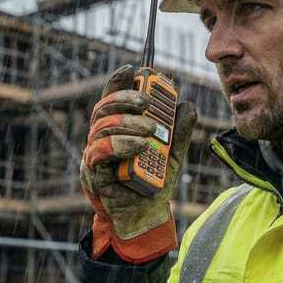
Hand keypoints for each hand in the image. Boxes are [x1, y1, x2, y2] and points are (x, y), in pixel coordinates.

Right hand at [80, 65, 196, 260]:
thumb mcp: (173, 153)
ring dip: (129, 124)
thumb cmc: (154, 181)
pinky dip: (122, 145)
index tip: (133, 69)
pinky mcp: (95, 174)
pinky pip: (100, 153)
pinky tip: (141, 146)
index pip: (112, 100)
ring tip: (153, 130)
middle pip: (103, 109)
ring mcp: (95, 155)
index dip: (118, 82)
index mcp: (117, 129)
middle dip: (124, 99)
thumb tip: (188, 105)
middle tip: (147, 101)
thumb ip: (179, 131)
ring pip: (102, 128)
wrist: (147, 213)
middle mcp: (102, 138)